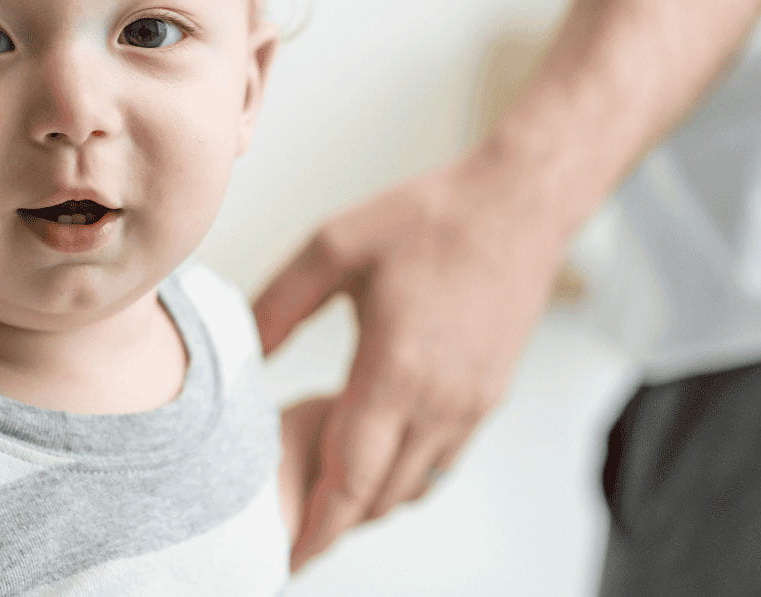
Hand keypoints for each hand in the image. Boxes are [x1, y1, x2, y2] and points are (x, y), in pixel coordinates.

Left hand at [254, 150, 567, 570]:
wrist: (517, 204)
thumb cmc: (427, 218)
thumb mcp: (334, 247)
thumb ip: (279, 305)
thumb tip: (243, 352)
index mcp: (396, 371)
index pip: (350, 478)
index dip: (317, 526)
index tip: (286, 556)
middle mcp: (440, 402)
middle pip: (381, 496)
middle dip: (335, 520)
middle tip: (290, 525)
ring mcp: (471, 405)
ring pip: (413, 484)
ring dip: (369, 497)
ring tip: (323, 490)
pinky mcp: (488, 397)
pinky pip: (440, 459)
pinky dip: (402, 471)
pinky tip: (370, 448)